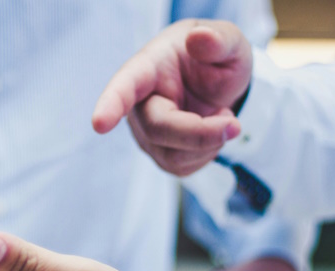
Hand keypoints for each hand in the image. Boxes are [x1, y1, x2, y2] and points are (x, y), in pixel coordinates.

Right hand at [92, 19, 251, 175]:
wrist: (217, 85)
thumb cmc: (215, 59)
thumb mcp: (228, 42)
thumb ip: (219, 39)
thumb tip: (200, 39)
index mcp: (147, 68)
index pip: (124, 86)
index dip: (111, 105)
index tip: (100, 124)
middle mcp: (138, 104)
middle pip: (158, 129)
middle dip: (200, 133)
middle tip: (234, 125)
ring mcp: (146, 133)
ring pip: (172, 155)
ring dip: (209, 143)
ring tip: (222, 116)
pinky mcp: (160, 155)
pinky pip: (183, 167)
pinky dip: (208, 153)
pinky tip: (211, 131)